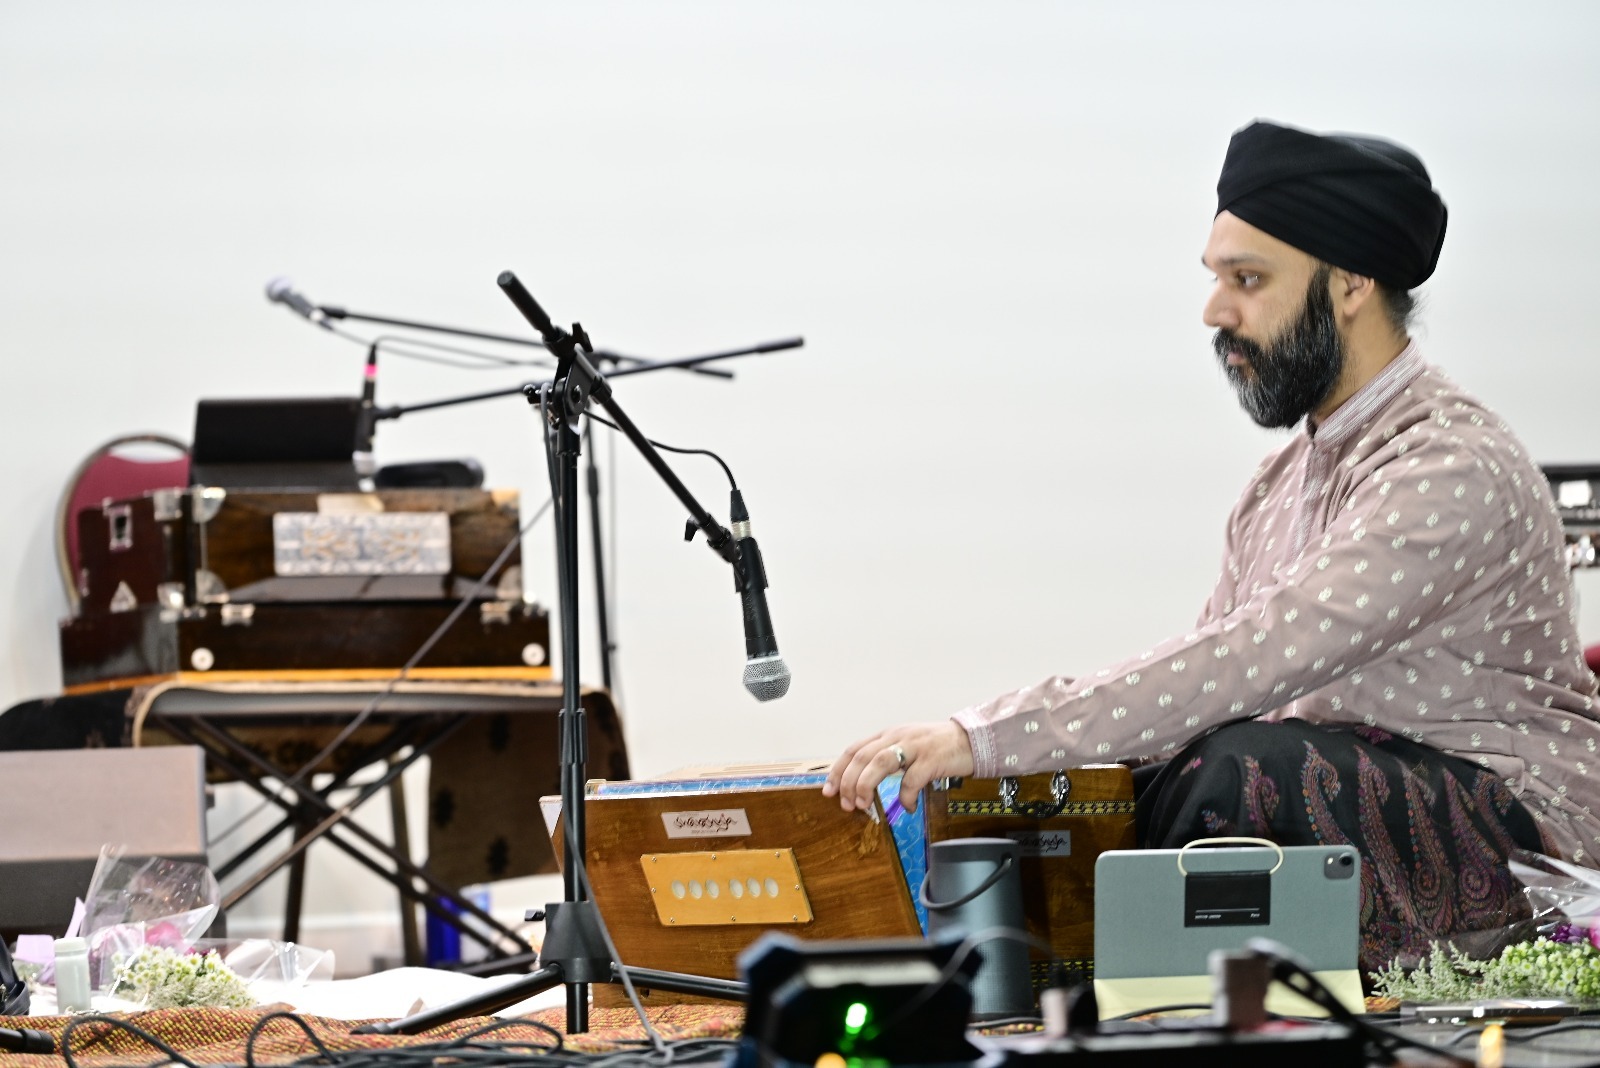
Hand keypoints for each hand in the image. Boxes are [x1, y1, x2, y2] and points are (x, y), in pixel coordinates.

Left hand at [822, 720, 974, 813]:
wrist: (971, 739)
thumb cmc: (937, 746)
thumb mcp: (906, 746)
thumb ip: (886, 758)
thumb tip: (862, 783)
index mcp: (888, 734)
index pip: (854, 749)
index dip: (838, 770)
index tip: (829, 791)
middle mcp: (897, 737)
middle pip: (862, 757)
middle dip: (849, 783)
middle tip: (847, 804)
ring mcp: (914, 747)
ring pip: (880, 763)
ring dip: (867, 786)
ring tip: (865, 805)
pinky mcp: (931, 759)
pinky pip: (911, 780)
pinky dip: (905, 797)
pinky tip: (908, 807)